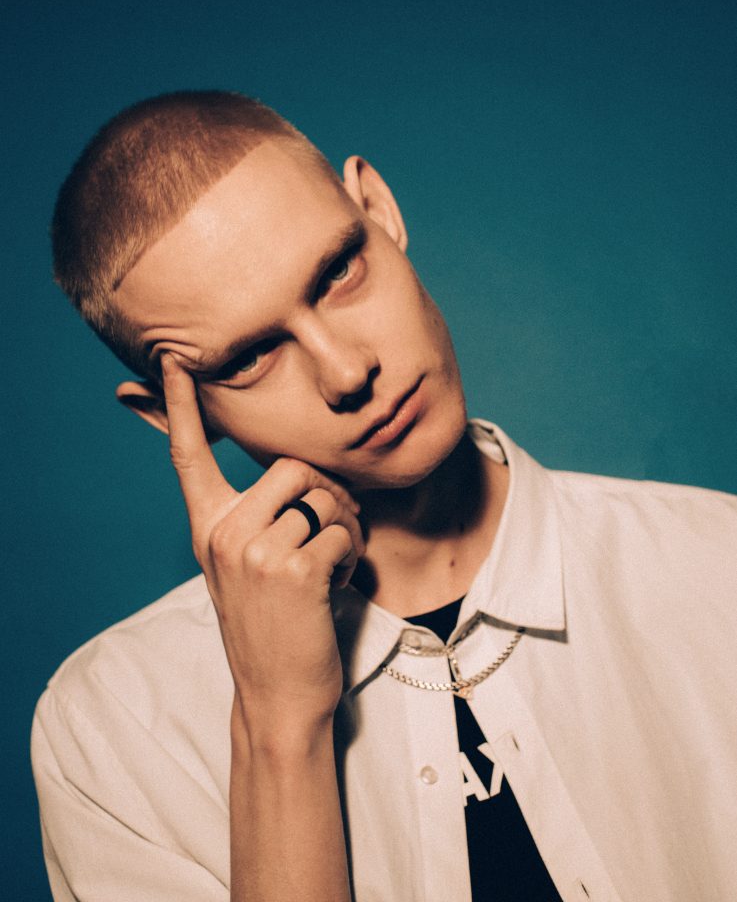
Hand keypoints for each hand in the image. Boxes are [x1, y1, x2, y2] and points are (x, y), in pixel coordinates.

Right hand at [161, 354, 363, 733]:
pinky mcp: (293, 569)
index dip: (180, 407)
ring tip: (337, 559)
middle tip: (338, 528)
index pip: (188, 457)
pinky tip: (338, 584)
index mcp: (208, 528)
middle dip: (327, 492)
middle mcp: (222, 533)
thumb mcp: (243, 569)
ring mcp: (255, 550)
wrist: (277, 695)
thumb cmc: (271, 627)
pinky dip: (354, 555)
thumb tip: (300, 477)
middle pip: (290, 467)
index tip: (174, 362)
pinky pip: (342, 532)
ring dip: (346, 525)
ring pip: (322, 497)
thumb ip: (254, 520)